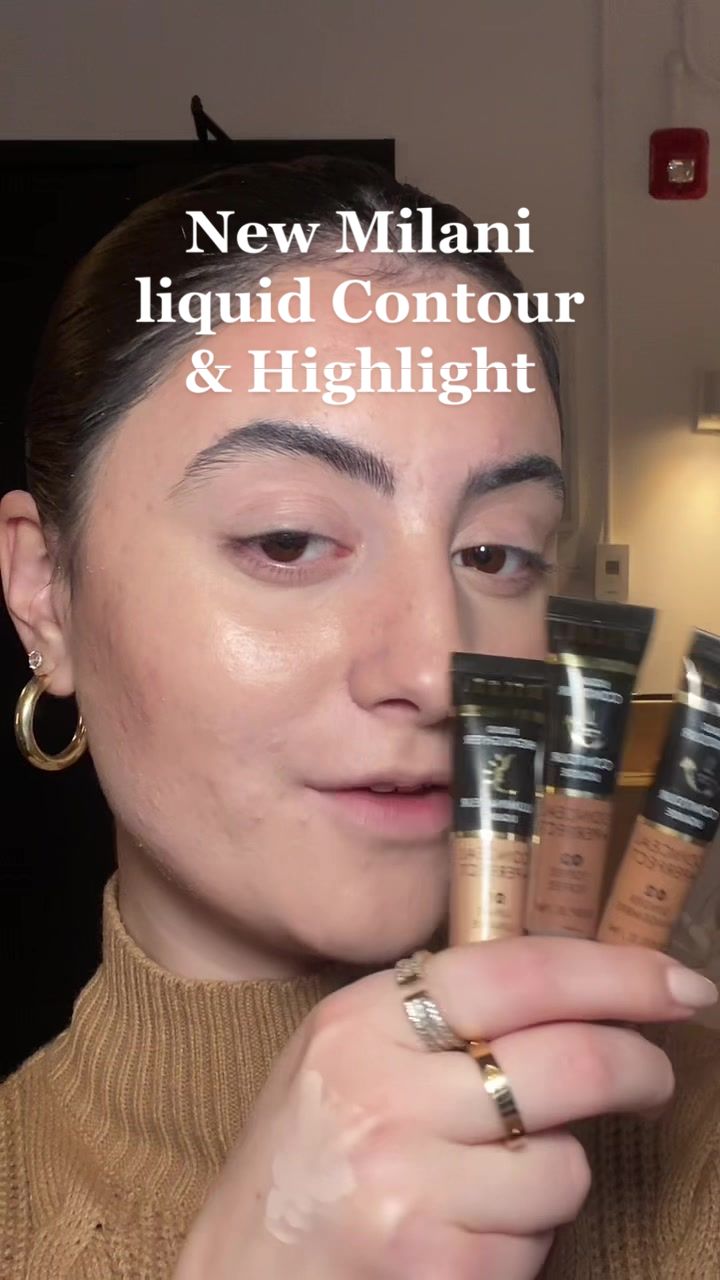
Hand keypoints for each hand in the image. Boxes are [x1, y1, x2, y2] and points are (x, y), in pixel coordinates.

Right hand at [173, 938, 713, 1279]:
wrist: (237, 1273)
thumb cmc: (303, 1159)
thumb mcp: (343, 1054)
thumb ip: (431, 1015)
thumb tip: (566, 985)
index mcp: (359, 1022)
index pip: (515, 971)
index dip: (614, 972)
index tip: (676, 983)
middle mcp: (379, 1095)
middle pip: (567, 1061)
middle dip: (639, 1067)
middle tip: (654, 1076)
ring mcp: (406, 1186)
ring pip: (564, 1167)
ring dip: (555, 1177)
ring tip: (494, 1185)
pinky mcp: (433, 1267)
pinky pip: (535, 1242)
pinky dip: (522, 1240)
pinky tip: (465, 1234)